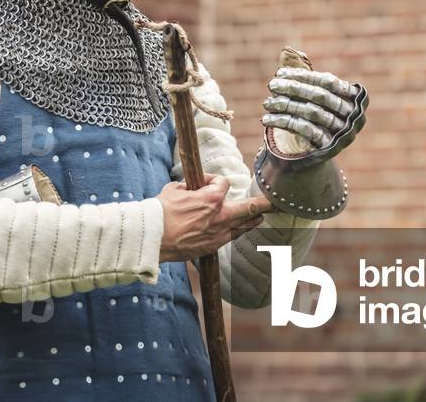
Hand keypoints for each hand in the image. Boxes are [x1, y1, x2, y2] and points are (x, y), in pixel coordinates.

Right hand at [156, 173, 273, 262]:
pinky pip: (230, 237)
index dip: (213, 180)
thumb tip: (191, 188)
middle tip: (273, 202)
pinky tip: (239, 230)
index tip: (205, 182)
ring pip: (243, 225)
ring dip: (252, 219)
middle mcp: (220, 216)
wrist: (152, 238)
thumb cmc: (160, 212)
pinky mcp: (212, 246)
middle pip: (249, 207)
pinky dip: (236, 231)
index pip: (223, 183)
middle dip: (262, 204)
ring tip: (260, 217)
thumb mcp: (174, 190)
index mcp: (211, 198)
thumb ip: (188, 187)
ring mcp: (218, 233)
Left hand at [261, 67, 367, 150]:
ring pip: (311, 112)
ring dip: (286, 105)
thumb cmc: (317, 113)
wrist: (318, 148)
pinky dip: (284, 122)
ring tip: (267, 102)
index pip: (327, 81)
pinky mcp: (329, 148)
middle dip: (294, 88)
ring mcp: (344, 133)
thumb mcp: (313, 94)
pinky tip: (267, 119)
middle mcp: (354, 115)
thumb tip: (287, 51)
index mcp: (355, 97)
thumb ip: (303, 75)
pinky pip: (304, 130)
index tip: (280, 73)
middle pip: (320, 96)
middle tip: (272, 84)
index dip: (303, 76)